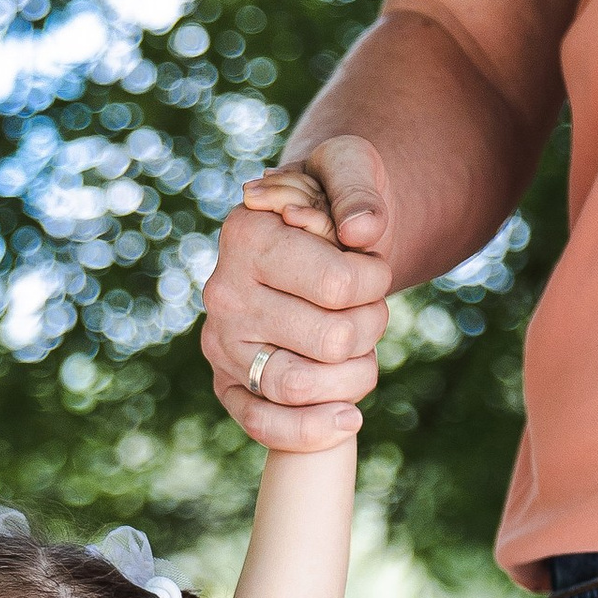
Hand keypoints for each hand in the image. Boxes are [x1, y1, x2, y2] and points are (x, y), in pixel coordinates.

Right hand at [200, 135, 390, 449]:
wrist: (304, 235)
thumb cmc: (331, 200)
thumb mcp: (348, 167)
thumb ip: (358, 188)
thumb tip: (363, 234)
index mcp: (247, 235)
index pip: (339, 286)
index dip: (375, 282)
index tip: (372, 267)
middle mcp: (224, 293)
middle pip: (331, 342)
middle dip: (371, 328)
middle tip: (371, 310)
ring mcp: (222, 344)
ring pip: (303, 388)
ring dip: (355, 376)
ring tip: (362, 352)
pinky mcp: (228, 385)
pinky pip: (265, 426)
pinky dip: (313, 431)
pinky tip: (349, 419)